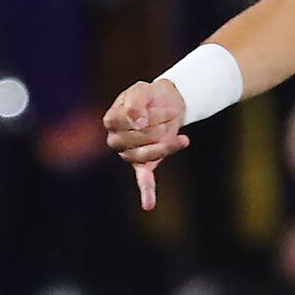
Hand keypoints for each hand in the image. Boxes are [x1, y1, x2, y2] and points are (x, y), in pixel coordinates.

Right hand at [102, 80, 190, 210]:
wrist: (166, 102)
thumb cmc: (150, 95)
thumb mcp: (141, 89)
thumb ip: (135, 103)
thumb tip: (137, 122)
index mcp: (111, 120)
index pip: (127, 122)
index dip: (147, 115)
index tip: (159, 108)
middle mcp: (116, 140)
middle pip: (140, 139)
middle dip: (161, 126)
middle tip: (173, 114)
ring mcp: (130, 154)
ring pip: (147, 156)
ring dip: (167, 145)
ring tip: (182, 137)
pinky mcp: (145, 164)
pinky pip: (144, 180)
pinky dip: (147, 192)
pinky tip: (148, 205)